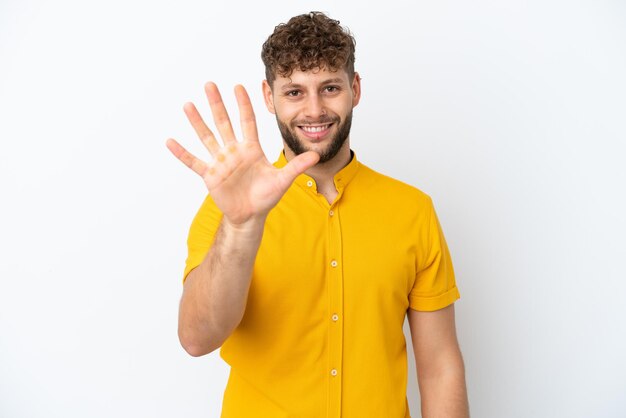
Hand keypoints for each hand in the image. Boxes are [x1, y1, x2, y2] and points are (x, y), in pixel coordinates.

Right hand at [166, 82, 319, 225]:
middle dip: (217, 104)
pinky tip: (170, 141)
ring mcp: (220, 162)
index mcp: (251, 149)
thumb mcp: (283, 180)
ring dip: (197, 122)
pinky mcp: (210, 175)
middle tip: (210, 84)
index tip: (239, 86)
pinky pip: (194, 162)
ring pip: (207, 137)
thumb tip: (316, 154)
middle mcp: (234, 151)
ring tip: (188, 105)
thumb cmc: (266, 197)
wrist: (251, 215)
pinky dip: (182, 153)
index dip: (244, 104)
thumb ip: (296, 166)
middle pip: (224, 123)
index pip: (247, 121)